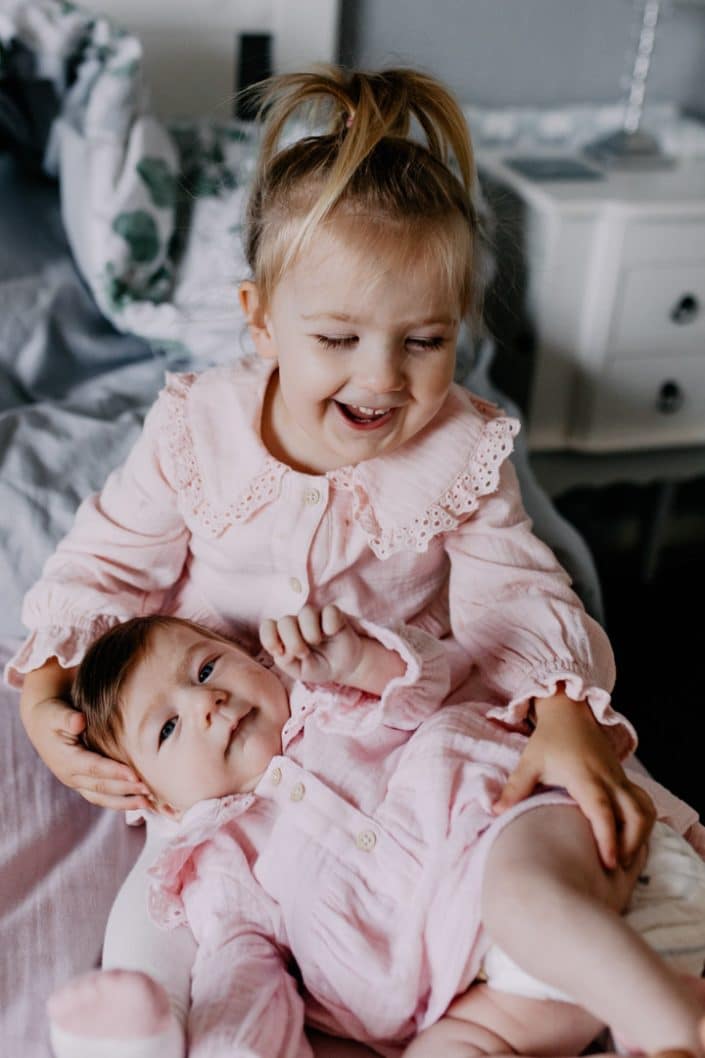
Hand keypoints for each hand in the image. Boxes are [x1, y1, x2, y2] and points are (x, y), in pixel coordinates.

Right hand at [21, 696, 150, 810]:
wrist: (41, 723)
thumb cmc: (52, 715)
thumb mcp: (55, 713)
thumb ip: (67, 718)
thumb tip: (79, 721)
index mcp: (66, 759)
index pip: (94, 768)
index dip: (115, 772)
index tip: (136, 776)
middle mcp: (70, 776)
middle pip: (101, 787)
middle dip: (126, 790)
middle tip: (149, 790)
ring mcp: (76, 782)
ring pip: (102, 798)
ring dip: (125, 802)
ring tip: (148, 803)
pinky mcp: (82, 784)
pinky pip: (102, 797)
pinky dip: (120, 802)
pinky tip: (138, 803)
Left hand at [259, 604, 365, 685]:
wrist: (344, 666)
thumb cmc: (318, 666)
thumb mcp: (299, 671)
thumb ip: (285, 661)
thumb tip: (282, 650)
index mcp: (284, 635)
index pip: (268, 626)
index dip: (269, 638)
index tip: (279, 653)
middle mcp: (297, 623)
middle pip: (286, 621)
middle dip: (292, 640)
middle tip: (303, 653)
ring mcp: (315, 617)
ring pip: (306, 612)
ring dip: (310, 631)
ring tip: (316, 642)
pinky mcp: (333, 614)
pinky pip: (329, 611)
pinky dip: (330, 624)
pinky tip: (332, 633)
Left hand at [493, 694, 655, 869]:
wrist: (570, 714)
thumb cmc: (548, 740)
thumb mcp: (529, 762)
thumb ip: (514, 788)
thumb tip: (495, 811)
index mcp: (584, 776)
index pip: (602, 809)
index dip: (607, 837)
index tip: (608, 862)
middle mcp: (608, 779)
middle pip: (634, 813)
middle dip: (631, 843)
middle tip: (617, 867)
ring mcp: (619, 778)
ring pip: (644, 808)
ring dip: (641, 834)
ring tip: (626, 858)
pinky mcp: (624, 779)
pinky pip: (644, 802)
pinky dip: (644, 822)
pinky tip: (632, 840)